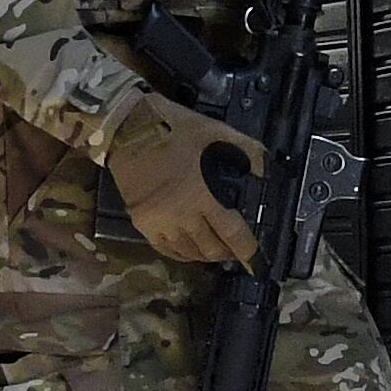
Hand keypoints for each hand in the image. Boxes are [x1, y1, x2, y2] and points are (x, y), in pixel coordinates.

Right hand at [104, 91, 266, 266]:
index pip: (231, 232)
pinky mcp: (142, 223)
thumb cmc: (172, 128)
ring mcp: (159, 223)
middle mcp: (181, 216)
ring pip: (188, 252)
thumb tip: (264, 168)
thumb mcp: (214, 131)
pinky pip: (165, 249)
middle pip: (210, 248)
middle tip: (237, 250)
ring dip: (205, 255)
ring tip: (216, 250)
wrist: (126, 128)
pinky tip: (190, 251)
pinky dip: (181, 254)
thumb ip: (246, 149)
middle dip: (227, 253)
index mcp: (201, 195)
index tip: (256, 262)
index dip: (246, 250)